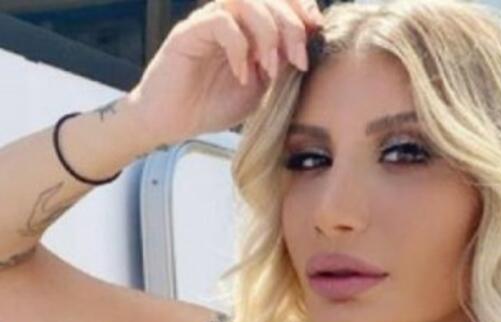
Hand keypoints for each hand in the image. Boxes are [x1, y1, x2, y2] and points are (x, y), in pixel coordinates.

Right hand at [125, 0, 323, 147]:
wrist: (173, 122)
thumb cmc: (214, 104)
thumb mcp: (262, 87)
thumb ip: (282, 65)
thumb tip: (308, 49)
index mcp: (249, 26)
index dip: (302, 6)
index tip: (317, 30)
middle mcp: (230, 17)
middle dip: (292, 26)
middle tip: (298, 60)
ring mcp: (209, 21)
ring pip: (246, 1)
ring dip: (267, 33)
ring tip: (269, 68)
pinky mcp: (189, 32)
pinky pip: (220, 22)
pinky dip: (239, 47)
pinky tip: (242, 73)